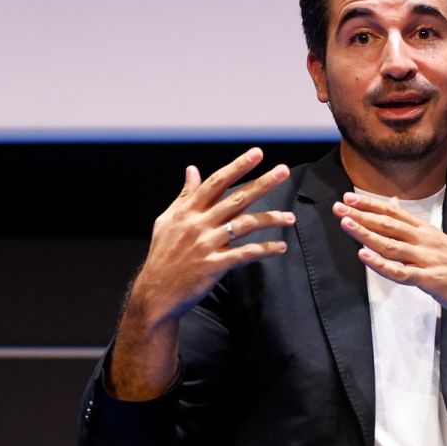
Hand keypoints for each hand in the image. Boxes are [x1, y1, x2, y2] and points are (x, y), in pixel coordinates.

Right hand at [127, 148, 295, 325]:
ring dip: (271, 219)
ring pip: (245, 225)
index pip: (216, 182)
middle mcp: (198, 223)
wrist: (156, 292)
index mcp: (188, 210)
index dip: (238, 166)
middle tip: (284, 171)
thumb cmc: (163, 255)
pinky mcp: (214, 265)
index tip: (257, 153)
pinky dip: (264, 250)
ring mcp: (206, 244)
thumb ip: (184, 195)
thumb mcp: (168, 220)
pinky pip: (245, 254)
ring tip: (291, 218)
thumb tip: (192, 169)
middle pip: (236, 198)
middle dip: (262, 183)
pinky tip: (280, 247)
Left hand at [333, 193, 446, 320]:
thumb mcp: (439, 242)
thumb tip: (393, 205)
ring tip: (346, 225)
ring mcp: (428, 260)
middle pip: (389, 225)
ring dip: (367, 234)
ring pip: (391, 245)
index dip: (371, 204)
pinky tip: (364, 256)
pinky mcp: (430, 281)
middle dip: (362, 215)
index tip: (349, 198)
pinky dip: (381, 265)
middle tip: (339, 208)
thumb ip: (414, 227)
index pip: (395, 213)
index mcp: (427, 232)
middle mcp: (426, 242)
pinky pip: (400, 273)